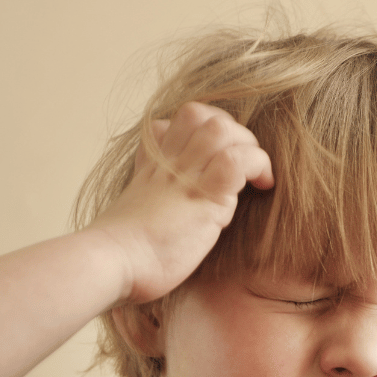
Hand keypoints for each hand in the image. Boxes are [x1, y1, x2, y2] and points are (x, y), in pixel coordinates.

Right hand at [88, 102, 272, 303]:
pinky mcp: (204, 194)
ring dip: (249, 145)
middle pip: (199, 114)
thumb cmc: (124, 254)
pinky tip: (264, 185)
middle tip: (245, 164)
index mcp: (152, 167)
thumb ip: (151, 200)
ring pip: (221, 129)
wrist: (113, 262)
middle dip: (232, 131)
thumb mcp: (134, 215)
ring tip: (257, 173)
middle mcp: (168, 163)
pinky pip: (238, 160)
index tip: (216, 156)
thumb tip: (163, 209)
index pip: (173, 123)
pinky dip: (258, 165)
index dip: (201, 130)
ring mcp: (185, 175)